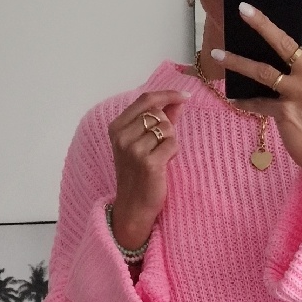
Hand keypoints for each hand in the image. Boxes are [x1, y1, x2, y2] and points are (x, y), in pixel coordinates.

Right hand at [106, 88, 191, 248]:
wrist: (133, 207)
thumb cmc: (139, 174)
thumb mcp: (142, 143)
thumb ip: (160, 119)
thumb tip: (178, 100)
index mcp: (117, 127)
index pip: (145, 100)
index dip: (166, 95)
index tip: (184, 96)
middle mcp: (122, 136)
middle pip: (157, 114)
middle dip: (167, 126)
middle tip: (161, 146)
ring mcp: (134, 150)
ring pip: (166, 128)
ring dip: (170, 141)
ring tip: (160, 156)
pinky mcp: (148, 163)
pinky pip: (172, 144)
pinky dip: (173, 152)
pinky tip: (164, 163)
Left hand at [209, 0, 301, 197]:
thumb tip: (273, 40)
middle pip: (283, 42)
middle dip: (261, 24)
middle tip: (241, 7)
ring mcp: (300, 92)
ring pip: (263, 70)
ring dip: (237, 61)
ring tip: (218, 52)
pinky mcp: (286, 112)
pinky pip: (258, 101)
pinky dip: (244, 100)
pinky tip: (233, 97)